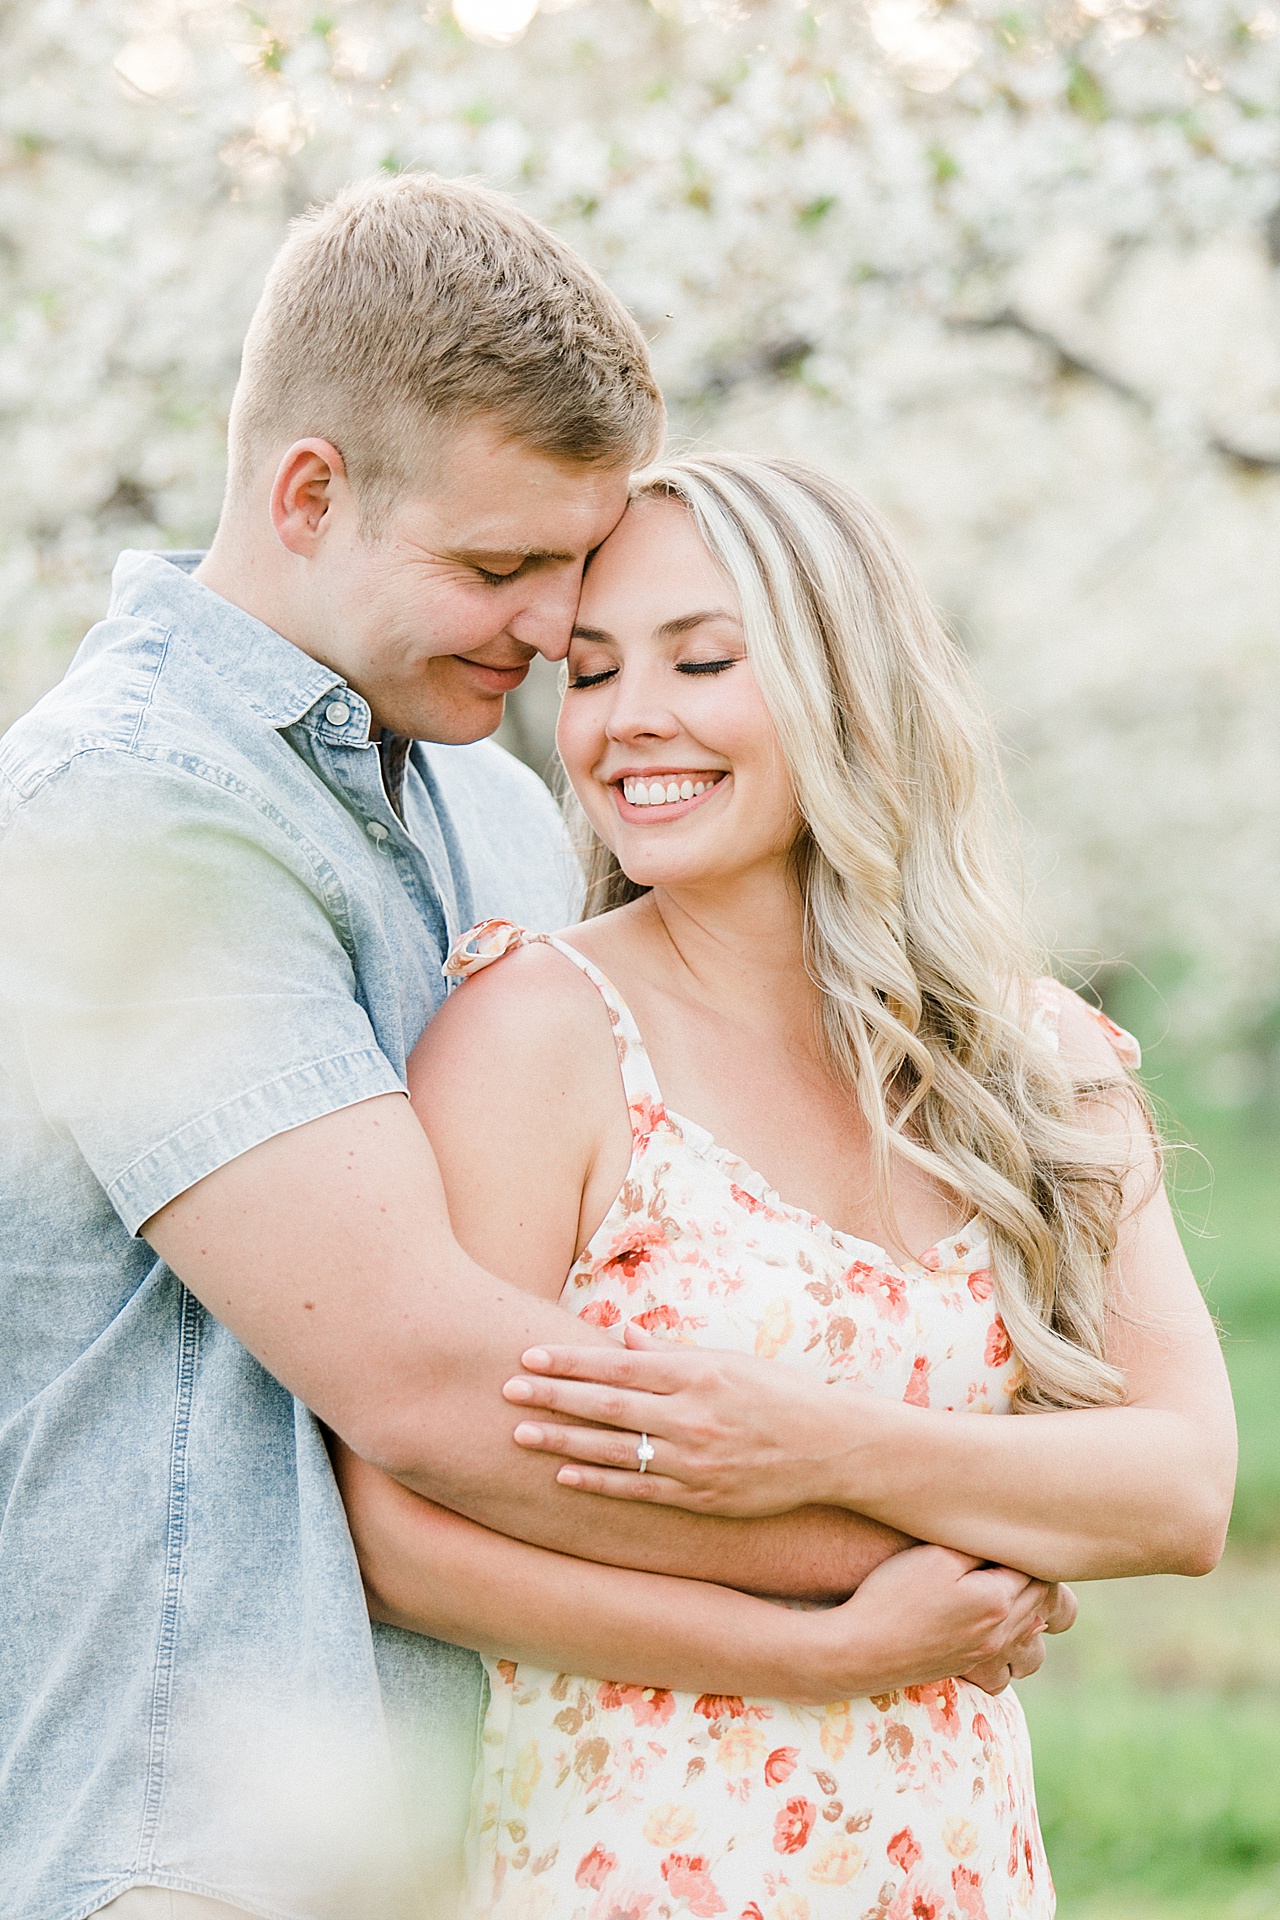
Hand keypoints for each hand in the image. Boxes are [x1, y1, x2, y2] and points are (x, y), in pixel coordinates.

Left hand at [504, 1329, 875, 1515]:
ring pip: (615, 1449)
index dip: (569, 1360)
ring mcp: (696, 1460)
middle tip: (505, 1388)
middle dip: (553, 1395)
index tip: (528, 1354)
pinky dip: (599, 1482)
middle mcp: (693, 1415)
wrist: (833, 1448)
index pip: (618, 1364)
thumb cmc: (778, 1394)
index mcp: (698, 1373)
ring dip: (563, 1439)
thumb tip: (619, 1335)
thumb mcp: (728, 1361)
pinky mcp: (701, 1496)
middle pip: (607, 1404)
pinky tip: (564, 1474)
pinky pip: (639, 1489)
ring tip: (520, 1432)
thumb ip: (670, 1353)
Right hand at [798, 1544, 1070, 1705]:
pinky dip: (1015, 1633)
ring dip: (1032, 1604)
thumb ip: (979, 1546)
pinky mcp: (968, 1665)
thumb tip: (1010, 1539)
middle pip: (1041, 1599)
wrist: (862, 1651)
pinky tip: (994, 1617)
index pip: (1035, 1567)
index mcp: (998, 1601)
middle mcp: (1000, 1632)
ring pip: (1033, 1630)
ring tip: (1012, 1579)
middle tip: (1017, 1544)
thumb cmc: (894, 1595)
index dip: (1027, 1544)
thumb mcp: (935, 1556)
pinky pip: (1013, 1653)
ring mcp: (985, 1653)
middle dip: (1036, 1571)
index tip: (1016, 1525)